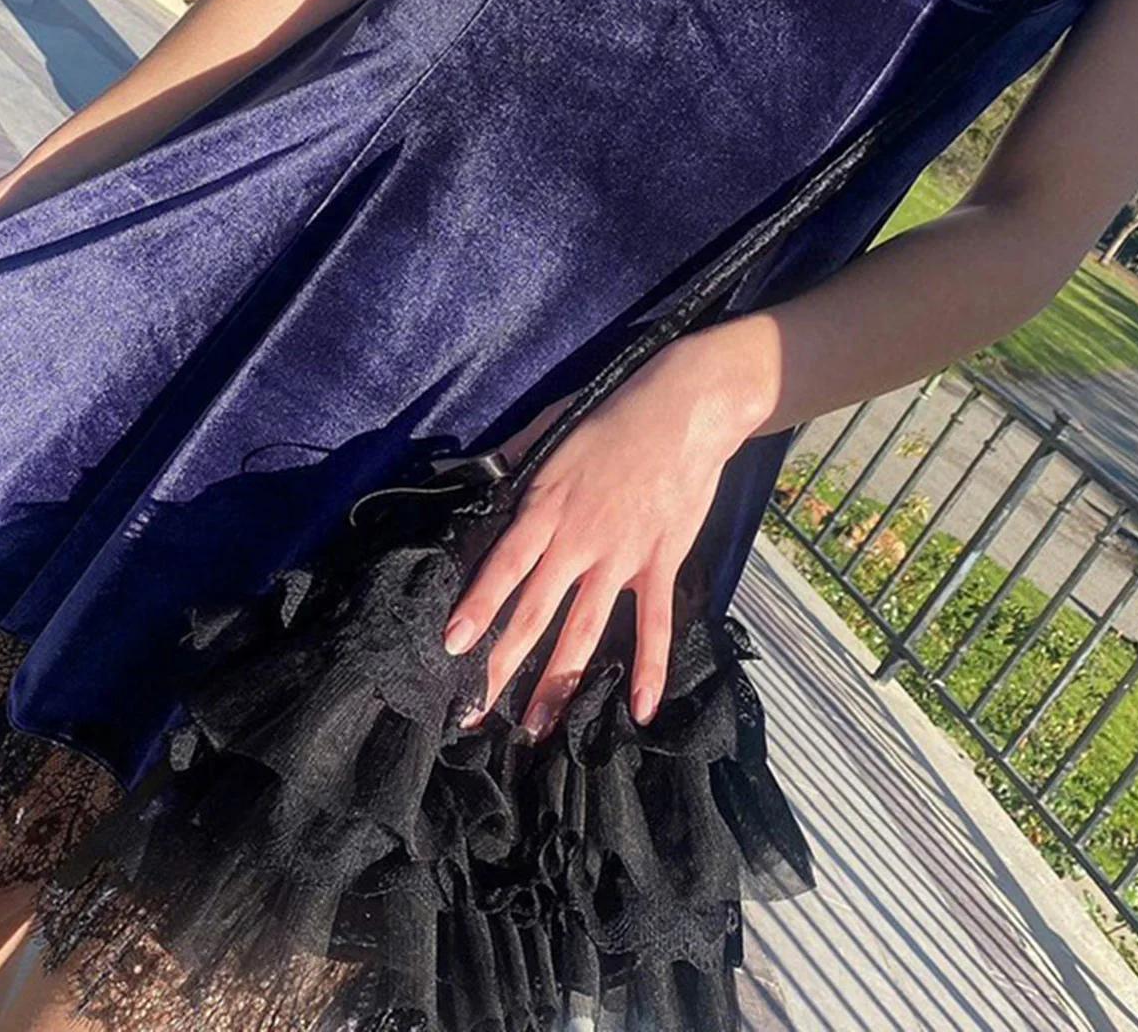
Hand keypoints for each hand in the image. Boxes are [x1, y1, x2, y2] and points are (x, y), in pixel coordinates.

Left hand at [441, 327, 773, 741]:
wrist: (685, 409)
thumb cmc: (615, 415)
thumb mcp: (552, 428)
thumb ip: (515, 457)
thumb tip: (480, 471)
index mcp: (546, 506)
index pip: (504, 566)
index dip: (477, 607)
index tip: (451, 646)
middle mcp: (577, 540)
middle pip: (533, 612)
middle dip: (500, 666)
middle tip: (472, 712)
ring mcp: (621, 556)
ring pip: (583, 630)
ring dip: (558, 682)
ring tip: (534, 728)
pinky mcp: (660, 563)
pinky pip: (655, 624)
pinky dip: (651, 667)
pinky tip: (642, 710)